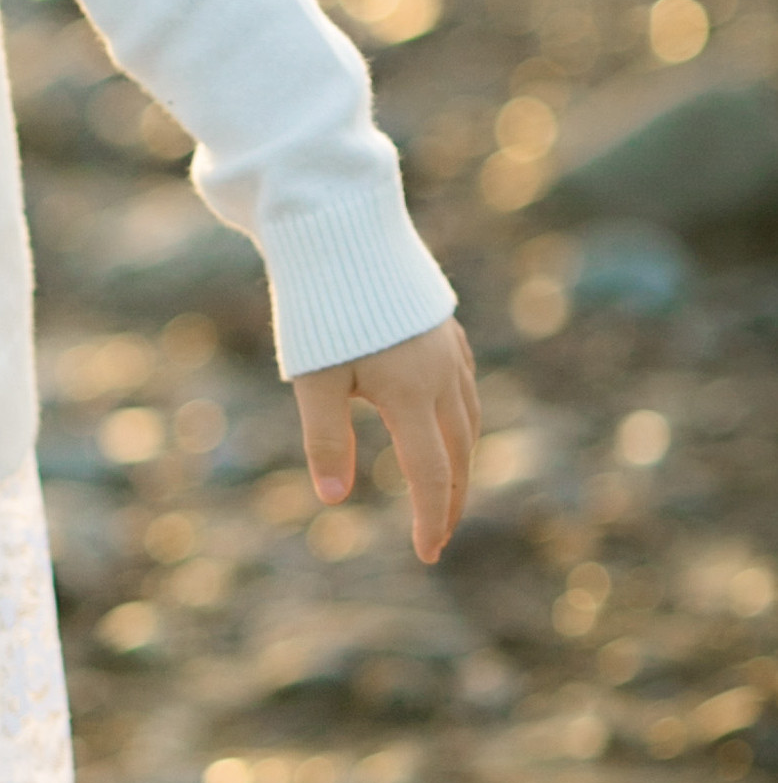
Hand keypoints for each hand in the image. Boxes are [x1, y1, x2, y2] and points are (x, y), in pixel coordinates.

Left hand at [290, 316, 480, 564]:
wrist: (341, 229)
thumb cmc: (320, 306)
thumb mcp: (314, 376)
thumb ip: (325, 439)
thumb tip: (333, 499)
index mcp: (410, 394)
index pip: (431, 474)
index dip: (431, 518)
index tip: (427, 554)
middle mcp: (441, 375)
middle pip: (458, 453)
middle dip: (451, 499)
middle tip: (438, 535)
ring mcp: (448, 349)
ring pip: (467, 419)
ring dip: (460, 460)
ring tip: (445, 489)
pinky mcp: (445, 327)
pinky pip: (464, 385)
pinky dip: (460, 417)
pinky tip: (447, 422)